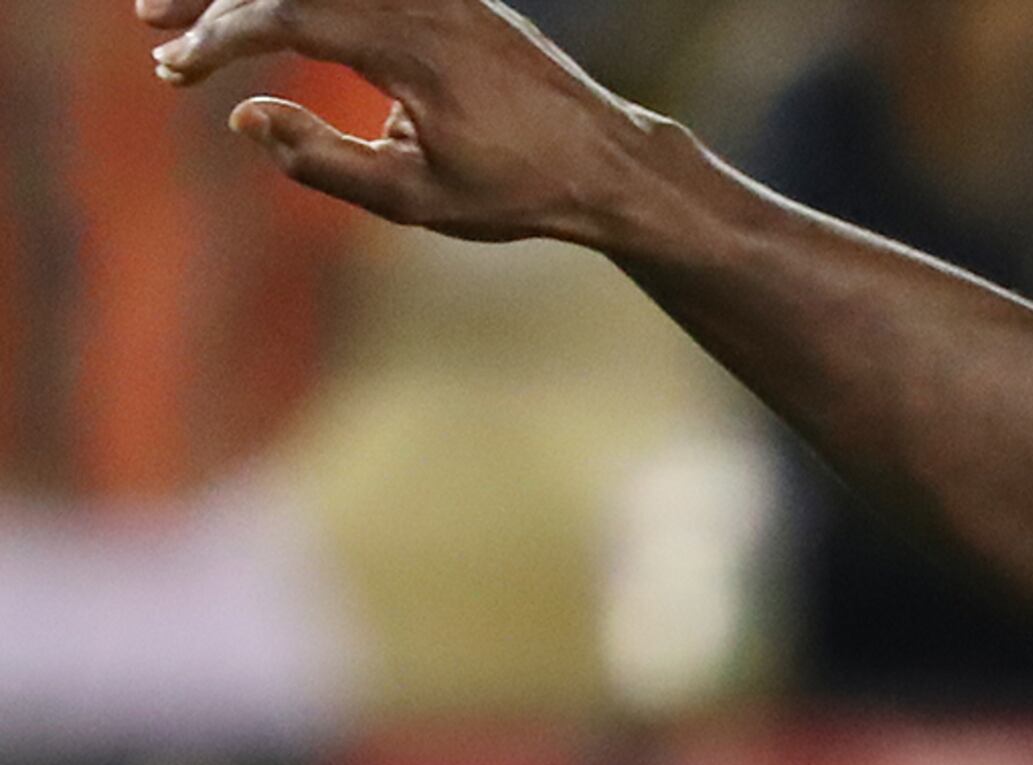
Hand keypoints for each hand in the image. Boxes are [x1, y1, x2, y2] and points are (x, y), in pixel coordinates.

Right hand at [146, 0, 654, 242]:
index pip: (281, 15)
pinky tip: (264, 16)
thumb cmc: (520, 191)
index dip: (216, 38)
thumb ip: (325, 163)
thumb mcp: (420, 201)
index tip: (175, 72)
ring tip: (195, 19)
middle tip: (148, 27)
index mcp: (405, 43)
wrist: (606, 161)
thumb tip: (244, 120)